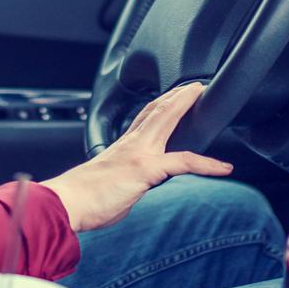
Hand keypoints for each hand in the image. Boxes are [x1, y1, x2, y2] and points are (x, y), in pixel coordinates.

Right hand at [42, 82, 231, 232]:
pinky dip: (206, 164)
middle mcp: (131, 144)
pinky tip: (223, 168)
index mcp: (122, 147)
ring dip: (186, 106)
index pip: (144, 118)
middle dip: (177, 95)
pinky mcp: (145, 169)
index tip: (172, 96)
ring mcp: (139, 154)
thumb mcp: (107, 184)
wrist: (66, 203)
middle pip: (158, 110)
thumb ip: (124, 181)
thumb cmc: (81, 199)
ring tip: (204, 96)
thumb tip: (130, 189)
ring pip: (167, 120)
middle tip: (194, 85)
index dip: (161, 104)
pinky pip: (183, 162)